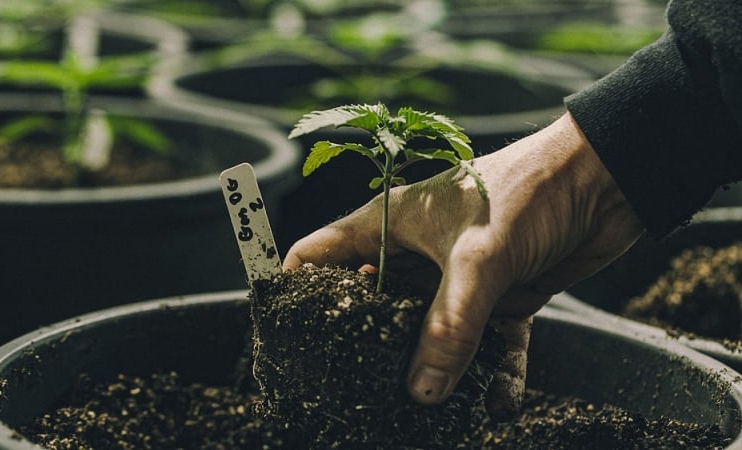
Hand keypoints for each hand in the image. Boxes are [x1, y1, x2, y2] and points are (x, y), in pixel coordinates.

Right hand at [282, 112, 642, 418]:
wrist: (606, 179)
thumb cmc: (526, 192)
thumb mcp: (477, 259)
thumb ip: (448, 326)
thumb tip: (421, 392)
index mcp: (389, 224)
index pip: (320, 256)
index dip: (295, 291)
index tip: (284, 337)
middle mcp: (415, 252)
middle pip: (373, 306)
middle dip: (367, 348)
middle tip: (356, 391)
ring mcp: (456, 276)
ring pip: (431, 332)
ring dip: (435, 370)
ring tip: (430, 413)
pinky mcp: (498, 295)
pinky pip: (487, 342)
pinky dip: (494, 371)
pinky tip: (499, 403)